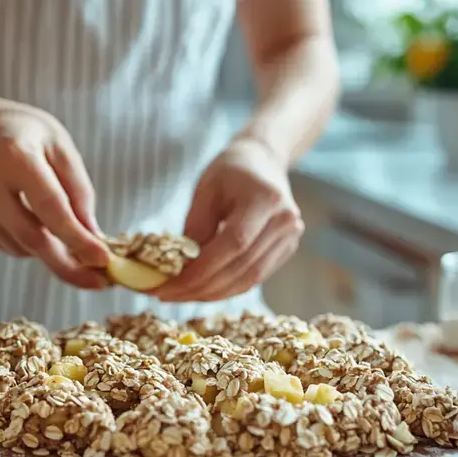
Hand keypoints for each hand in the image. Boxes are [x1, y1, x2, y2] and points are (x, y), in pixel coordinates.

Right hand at [0, 97, 111, 288]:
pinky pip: (5, 244)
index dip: (78, 239)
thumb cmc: (26, 135)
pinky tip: (24, 214)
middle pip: (31, 238)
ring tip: (55, 223)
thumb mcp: (61, 148)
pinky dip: (25, 242)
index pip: (51, 207)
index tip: (103, 260)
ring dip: (47, 248)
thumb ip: (79, 192)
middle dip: (66, 265)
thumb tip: (93, 238)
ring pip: (19, 246)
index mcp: (15, 156)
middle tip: (95, 282)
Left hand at [156, 137, 303, 301]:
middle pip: (241, 268)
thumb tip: (182, 268)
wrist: (263, 162)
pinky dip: (226, 288)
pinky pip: (254, 277)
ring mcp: (290, 238)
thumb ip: (196, 226)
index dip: (200, 272)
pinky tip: (202, 289)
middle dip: (201, 288)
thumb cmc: (230, 171)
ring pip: (249, 280)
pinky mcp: (286, 250)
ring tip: (181, 295)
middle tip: (167, 295)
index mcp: (265, 199)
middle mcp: (285, 222)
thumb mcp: (206, 190)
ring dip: (212, 293)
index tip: (168, 285)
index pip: (233, 245)